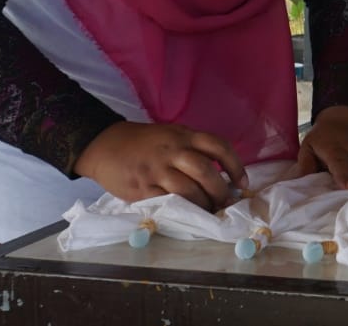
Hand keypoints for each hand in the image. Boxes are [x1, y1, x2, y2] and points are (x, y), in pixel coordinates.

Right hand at [73, 121, 247, 210]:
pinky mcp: (142, 188)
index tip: (242, 182)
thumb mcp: (172, 135)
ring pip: (188, 189)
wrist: (106, 145)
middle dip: (221, 190)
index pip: (219, 147)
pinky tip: (189, 213)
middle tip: (226, 201)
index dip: (236, 165)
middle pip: (206, 171)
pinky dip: (182, 209)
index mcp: (184, 135)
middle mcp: (173, 150)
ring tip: (210, 210)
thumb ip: (194, 149)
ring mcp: (157, 170)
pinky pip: (168, 201)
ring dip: (204, 203)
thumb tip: (223, 173)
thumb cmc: (145, 142)